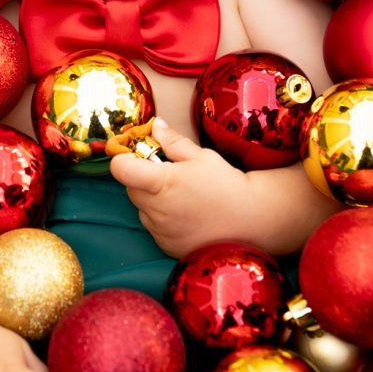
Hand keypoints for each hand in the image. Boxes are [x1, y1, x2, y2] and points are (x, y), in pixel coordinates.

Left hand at [109, 117, 249, 256]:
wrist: (251, 220)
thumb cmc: (226, 184)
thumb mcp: (201, 156)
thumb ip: (172, 141)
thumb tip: (155, 125)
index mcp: (162, 182)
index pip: (121, 169)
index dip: (124, 160)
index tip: (136, 156)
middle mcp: (156, 209)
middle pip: (131, 189)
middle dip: (143, 179)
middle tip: (169, 175)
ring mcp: (161, 230)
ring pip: (142, 209)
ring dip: (152, 201)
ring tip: (182, 197)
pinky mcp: (166, 246)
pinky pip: (154, 228)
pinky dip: (162, 220)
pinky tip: (186, 215)